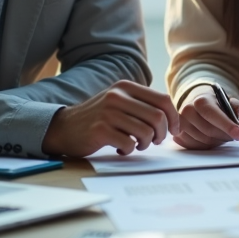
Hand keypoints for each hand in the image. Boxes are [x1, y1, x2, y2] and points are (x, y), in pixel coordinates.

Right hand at [41, 81, 179, 156]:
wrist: (64, 127)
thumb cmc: (98, 118)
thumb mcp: (119, 101)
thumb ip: (142, 104)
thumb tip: (173, 117)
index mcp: (126, 87)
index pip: (163, 100)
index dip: (174, 118)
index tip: (174, 131)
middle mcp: (118, 96)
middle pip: (158, 117)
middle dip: (162, 134)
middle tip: (155, 141)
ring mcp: (108, 112)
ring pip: (146, 132)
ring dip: (145, 143)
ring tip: (136, 145)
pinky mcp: (100, 130)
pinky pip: (129, 144)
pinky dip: (129, 151)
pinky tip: (120, 149)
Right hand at [174, 85, 238, 149]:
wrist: (204, 108)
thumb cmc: (223, 108)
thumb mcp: (238, 108)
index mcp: (202, 100)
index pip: (212, 114)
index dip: (226, 125)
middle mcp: (188, 110)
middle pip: (209, 131)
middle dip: (224, 135)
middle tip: (234, 135)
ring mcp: (181, 123)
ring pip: (203, 141)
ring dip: (217, 141)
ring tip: (221, 133)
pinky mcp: (178, 135)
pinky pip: (195, 147)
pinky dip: (207, 145)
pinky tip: (211, 137)